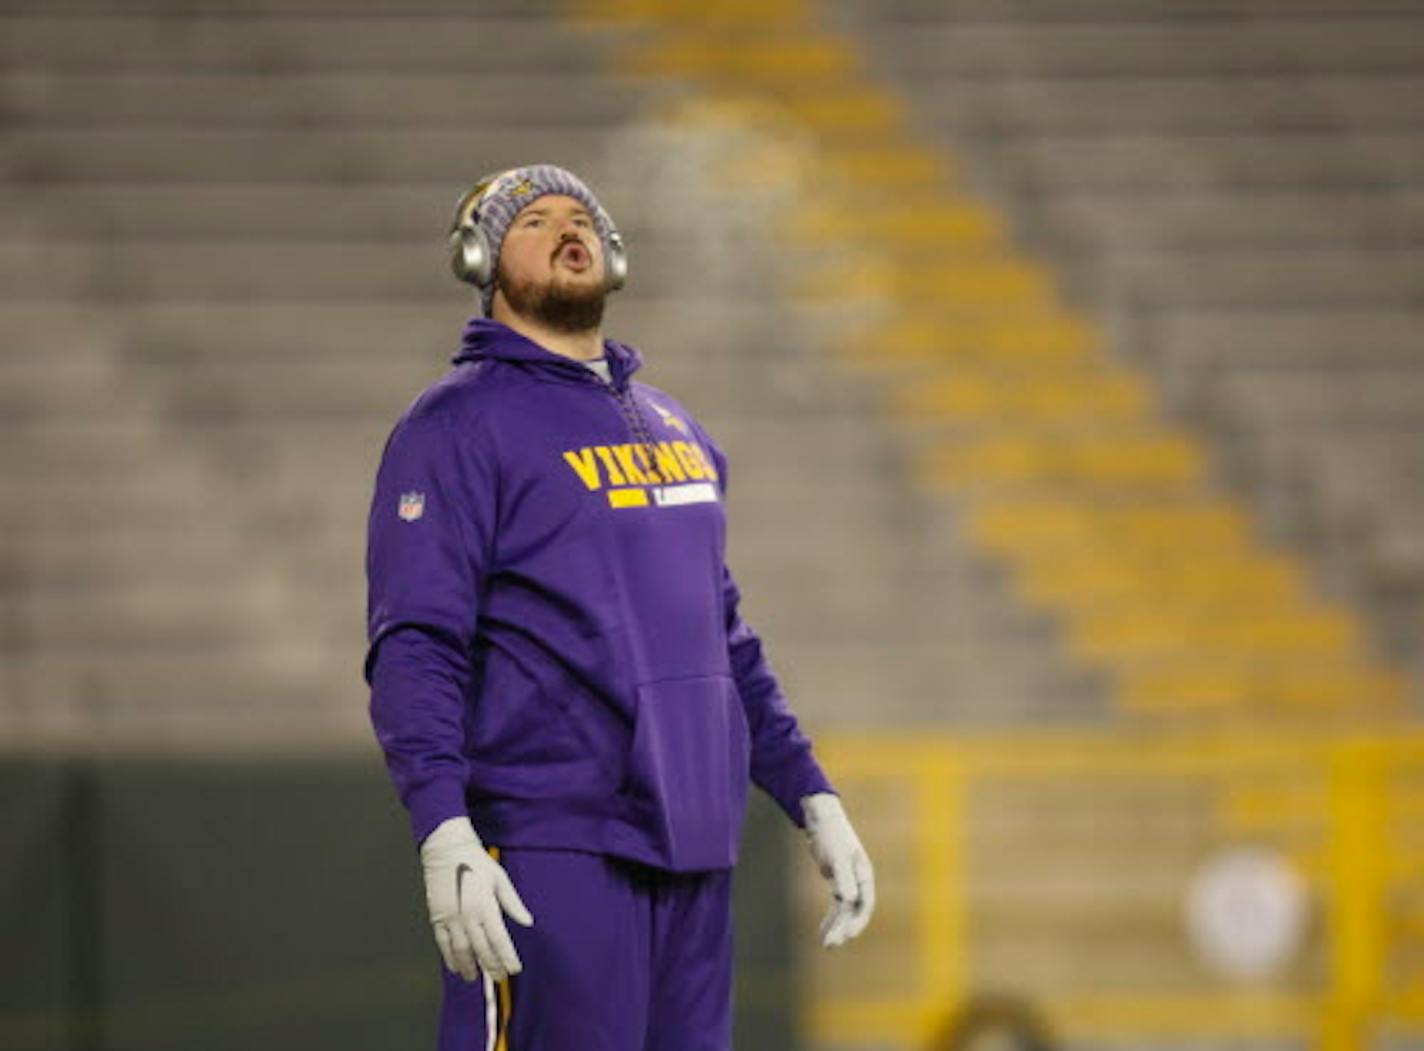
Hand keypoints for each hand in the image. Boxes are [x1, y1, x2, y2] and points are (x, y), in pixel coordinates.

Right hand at [420, 816, 534, 981]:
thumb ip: (513, 903)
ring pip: (461, 951)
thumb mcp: (500, 879)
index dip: (507, 957)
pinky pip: (443, 943)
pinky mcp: (437, 917)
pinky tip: (455, 967)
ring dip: (469, 967)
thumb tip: (528, 921)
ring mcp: (450, 918)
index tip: (514, 969)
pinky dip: (449, 957)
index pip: (499, 939)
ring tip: (475, 978)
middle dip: (491, 966)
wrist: (447, 850)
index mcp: (485, 906)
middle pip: (481, 949)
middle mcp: (467, 915)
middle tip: (500, 978)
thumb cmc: (476, 862)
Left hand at [802, 792, 874, 947]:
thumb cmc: (831, 835)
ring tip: (827, 945)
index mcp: (864, 875)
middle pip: (854, 911)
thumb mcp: (836, 857)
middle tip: (830, 945)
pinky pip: (837, 906)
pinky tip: (823, 932)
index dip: (857, 922)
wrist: (821, 820)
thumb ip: (844, 878)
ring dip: (836, 927)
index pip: (865, 904)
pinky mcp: (838, 883)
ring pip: (845, 911)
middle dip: (844, 929)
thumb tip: (851, 900)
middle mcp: (859, 881)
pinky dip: (830, 919)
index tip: (847, 936)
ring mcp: (849, 883)